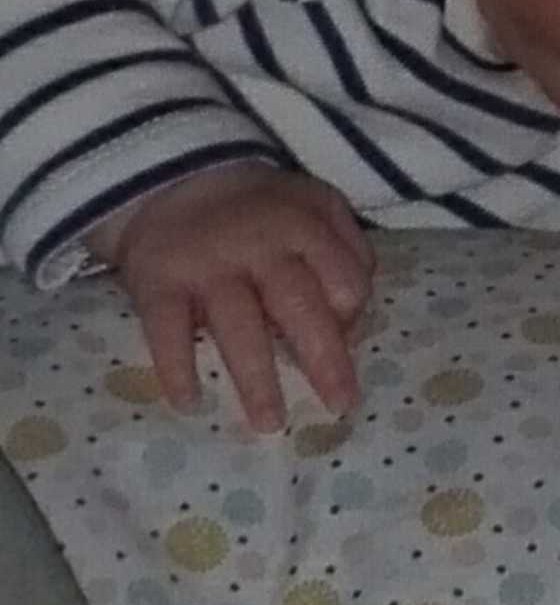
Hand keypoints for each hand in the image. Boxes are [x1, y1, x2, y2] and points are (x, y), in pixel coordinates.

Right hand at [87, 163, 375, 431]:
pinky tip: (190, 401)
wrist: (175, 181)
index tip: (349, 342)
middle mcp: (259, 246)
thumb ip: (348, 251)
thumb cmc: (263, 210)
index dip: (352, 312)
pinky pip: (166, 330)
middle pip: (297, 305)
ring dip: (255, 379)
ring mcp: (207, 265)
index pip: (343, 275)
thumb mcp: (317, 207)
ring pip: (237, 326)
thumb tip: (356, 320)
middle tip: (339, 406)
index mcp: (303, 227)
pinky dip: (176, 367)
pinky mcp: (158, 283)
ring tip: (271, 423)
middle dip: (323, 358)